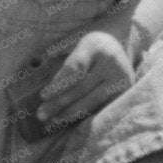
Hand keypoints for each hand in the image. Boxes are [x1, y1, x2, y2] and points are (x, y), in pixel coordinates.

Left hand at [37, 17, 137, 133]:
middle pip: (81, 87)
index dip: (58, 84)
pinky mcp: (125, 93)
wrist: (121, 46)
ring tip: (51, 121)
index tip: (42, 96)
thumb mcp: (76, 41)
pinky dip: (83, 116)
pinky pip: (100, 107)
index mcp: (96, 46)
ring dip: (69, 113)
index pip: (75, 68)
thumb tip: (36, 64)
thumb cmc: (90, 47)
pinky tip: (68, 121)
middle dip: (58, 103)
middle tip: (41, 114)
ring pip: (91, 101)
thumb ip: (59, 52)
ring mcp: (121, 78)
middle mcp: (112, 62)